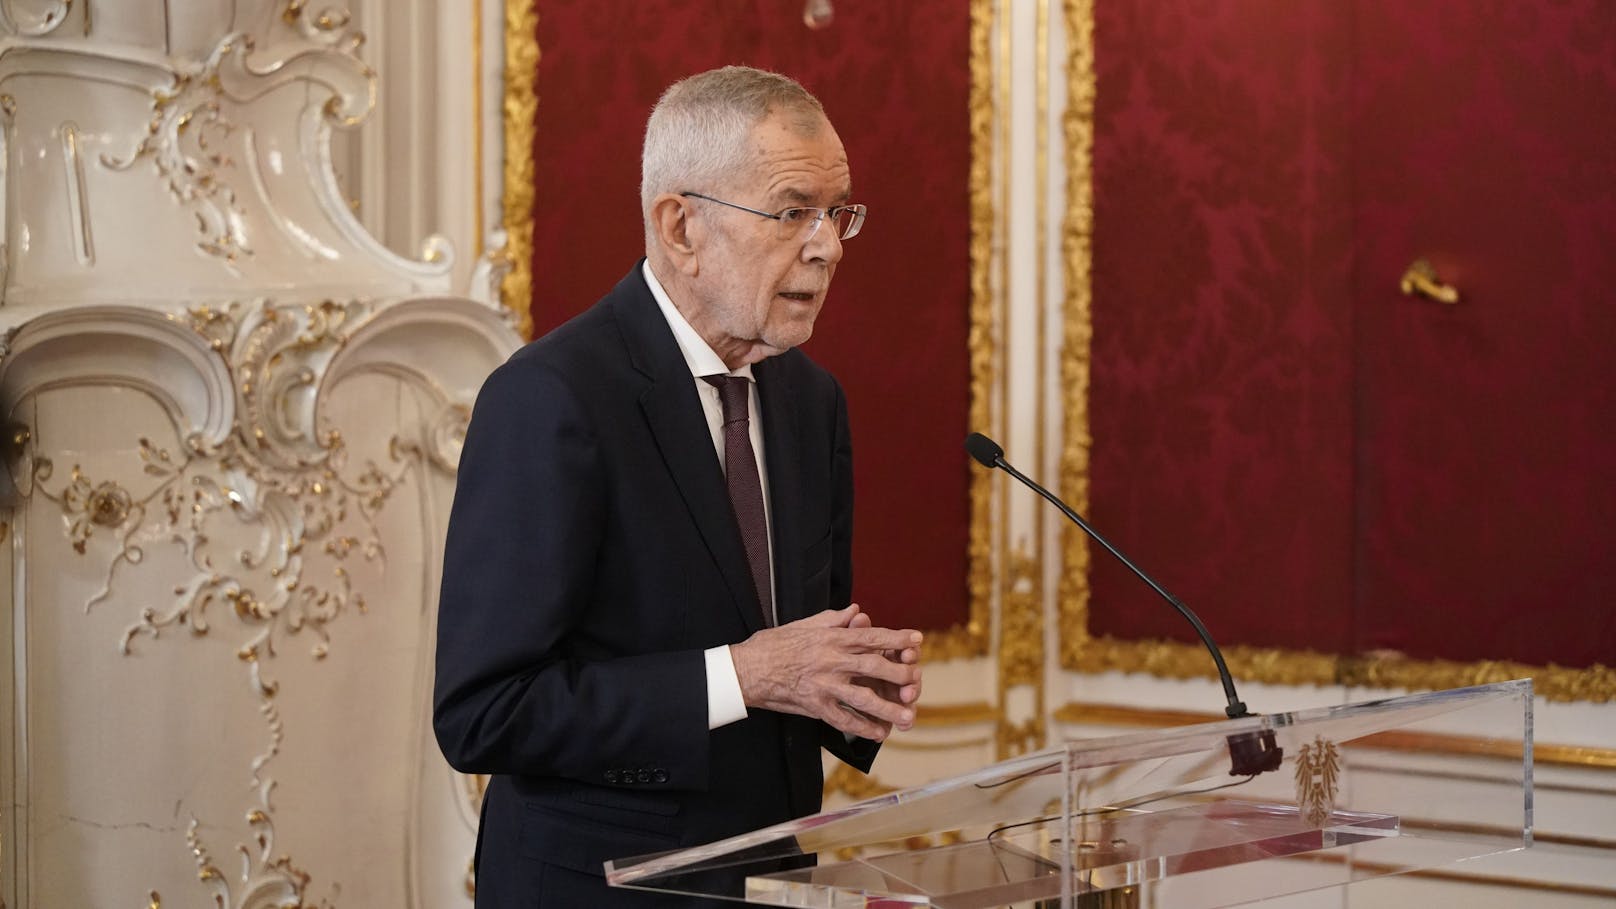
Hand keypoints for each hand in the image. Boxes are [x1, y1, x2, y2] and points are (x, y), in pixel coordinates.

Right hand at [730, 604, 922, 741]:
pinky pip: (843, 719)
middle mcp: (831, 661)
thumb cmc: (774, 644)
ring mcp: (824, 685)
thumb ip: (833, 619)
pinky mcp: (815, 705)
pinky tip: (879, 733)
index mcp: (831, 639)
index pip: (871, 636)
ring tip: (908, 716)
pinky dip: (863, 727)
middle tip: (917, 679)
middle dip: (900, 673)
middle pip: (874, 666)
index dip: (896, 638)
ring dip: (889, 707)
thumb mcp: (804, 624)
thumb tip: (856, 611)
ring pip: (863, 697)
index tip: (917, 639)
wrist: (747, 669)